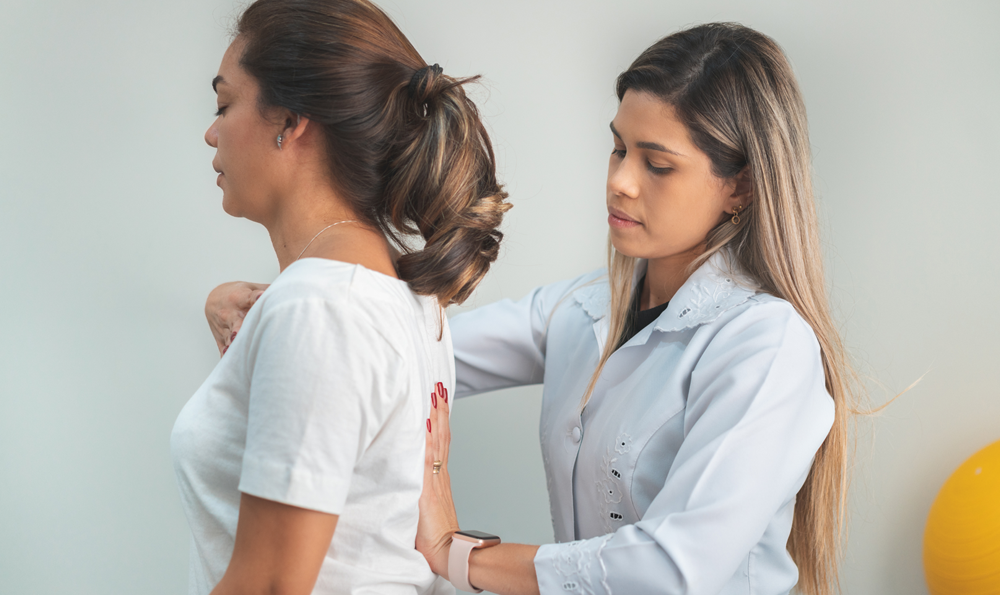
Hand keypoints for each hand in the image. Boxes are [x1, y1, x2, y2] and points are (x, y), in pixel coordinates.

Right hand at [205, 281, 268, 355]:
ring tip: (234, 345)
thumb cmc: (238, 294)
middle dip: (238, 327)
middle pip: (236, 321)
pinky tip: (229, 358)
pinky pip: (223, 347)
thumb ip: (268, 290)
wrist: (214, 299)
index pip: (249, 297)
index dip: (256, 298)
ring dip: (232, 342)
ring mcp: (224, 327)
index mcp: (239, 297)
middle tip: (240, 332)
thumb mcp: (251, 287)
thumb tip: (291, 287)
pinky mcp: (221, 338)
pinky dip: (226, 354)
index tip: (261, 297)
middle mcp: (230, 313)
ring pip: (229, 336)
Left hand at [417, 382, 459, 577]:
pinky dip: (429, 437)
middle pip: (442, 434)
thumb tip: (407, 482)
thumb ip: (419, 493)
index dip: (440, 419)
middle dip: (440, 408)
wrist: (449, 551)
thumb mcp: (424, 508)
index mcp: (438, 477)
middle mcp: (439, 474)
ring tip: (435, 393)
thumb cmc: (435, 536)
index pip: (440, 441)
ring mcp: (436, 479)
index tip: (438, 399)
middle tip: (438, 385)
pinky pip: (427, 456)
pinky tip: (428, 421)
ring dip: (436, 415)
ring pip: (437, 439)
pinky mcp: (429, 487)